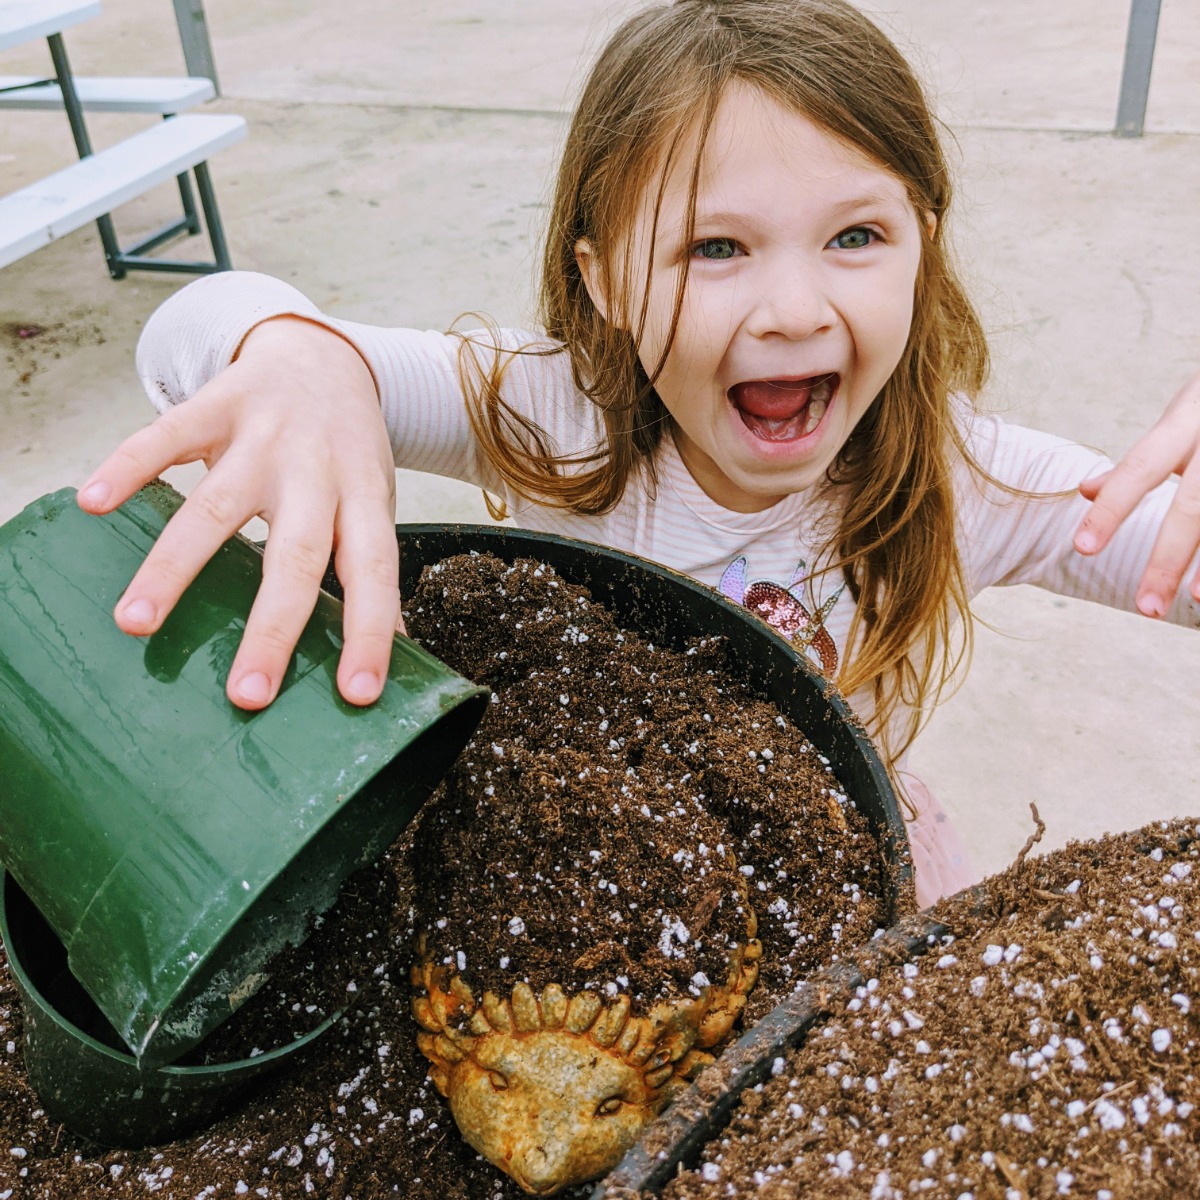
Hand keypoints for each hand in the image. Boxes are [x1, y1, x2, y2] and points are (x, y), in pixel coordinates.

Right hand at [77, 316, 399, 709]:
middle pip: (295, 555)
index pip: (375, 574)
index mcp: (362, 500)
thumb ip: (370, 568)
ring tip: (135, 625)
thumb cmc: (347, 452)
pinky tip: (93, 504)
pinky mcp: (216, 404)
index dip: (370, 631)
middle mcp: (315, 471)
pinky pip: (165, 435)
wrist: (323, 357)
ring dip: (174, 567)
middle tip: (245, 695)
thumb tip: (391, 649)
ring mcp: (264, 436)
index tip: (357, 694)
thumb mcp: (373, 502)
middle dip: (271, 628)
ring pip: (216, 507)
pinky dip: (128, 467)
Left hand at [1074, 367, 1199, 616]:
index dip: (1112, 508)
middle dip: (1167, 559)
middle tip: (1143, 608)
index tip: (1081, 549)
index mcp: (1189, 418)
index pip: (1140, 467)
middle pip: (1194, 504)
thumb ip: (1143, 457)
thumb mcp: (1185, 414)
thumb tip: (1083, 490)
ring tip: (1197, 603)